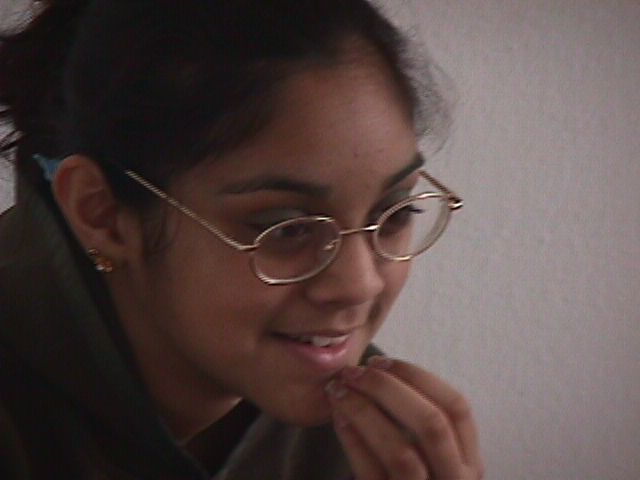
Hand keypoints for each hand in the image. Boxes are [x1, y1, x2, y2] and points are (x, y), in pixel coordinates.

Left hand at [325, 356, 482, 479]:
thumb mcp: (433, 459)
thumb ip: (419, 423)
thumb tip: (378, 370)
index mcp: (469, 463)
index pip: (457, 407)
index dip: (418, 377)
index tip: (382, 361)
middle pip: (431, 423)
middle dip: (388, 389)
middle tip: (355, 372)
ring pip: (401, 452)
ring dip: (365, 412)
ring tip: (339, 391)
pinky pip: (371, 473)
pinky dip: (352, 440)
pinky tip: (338, 417)